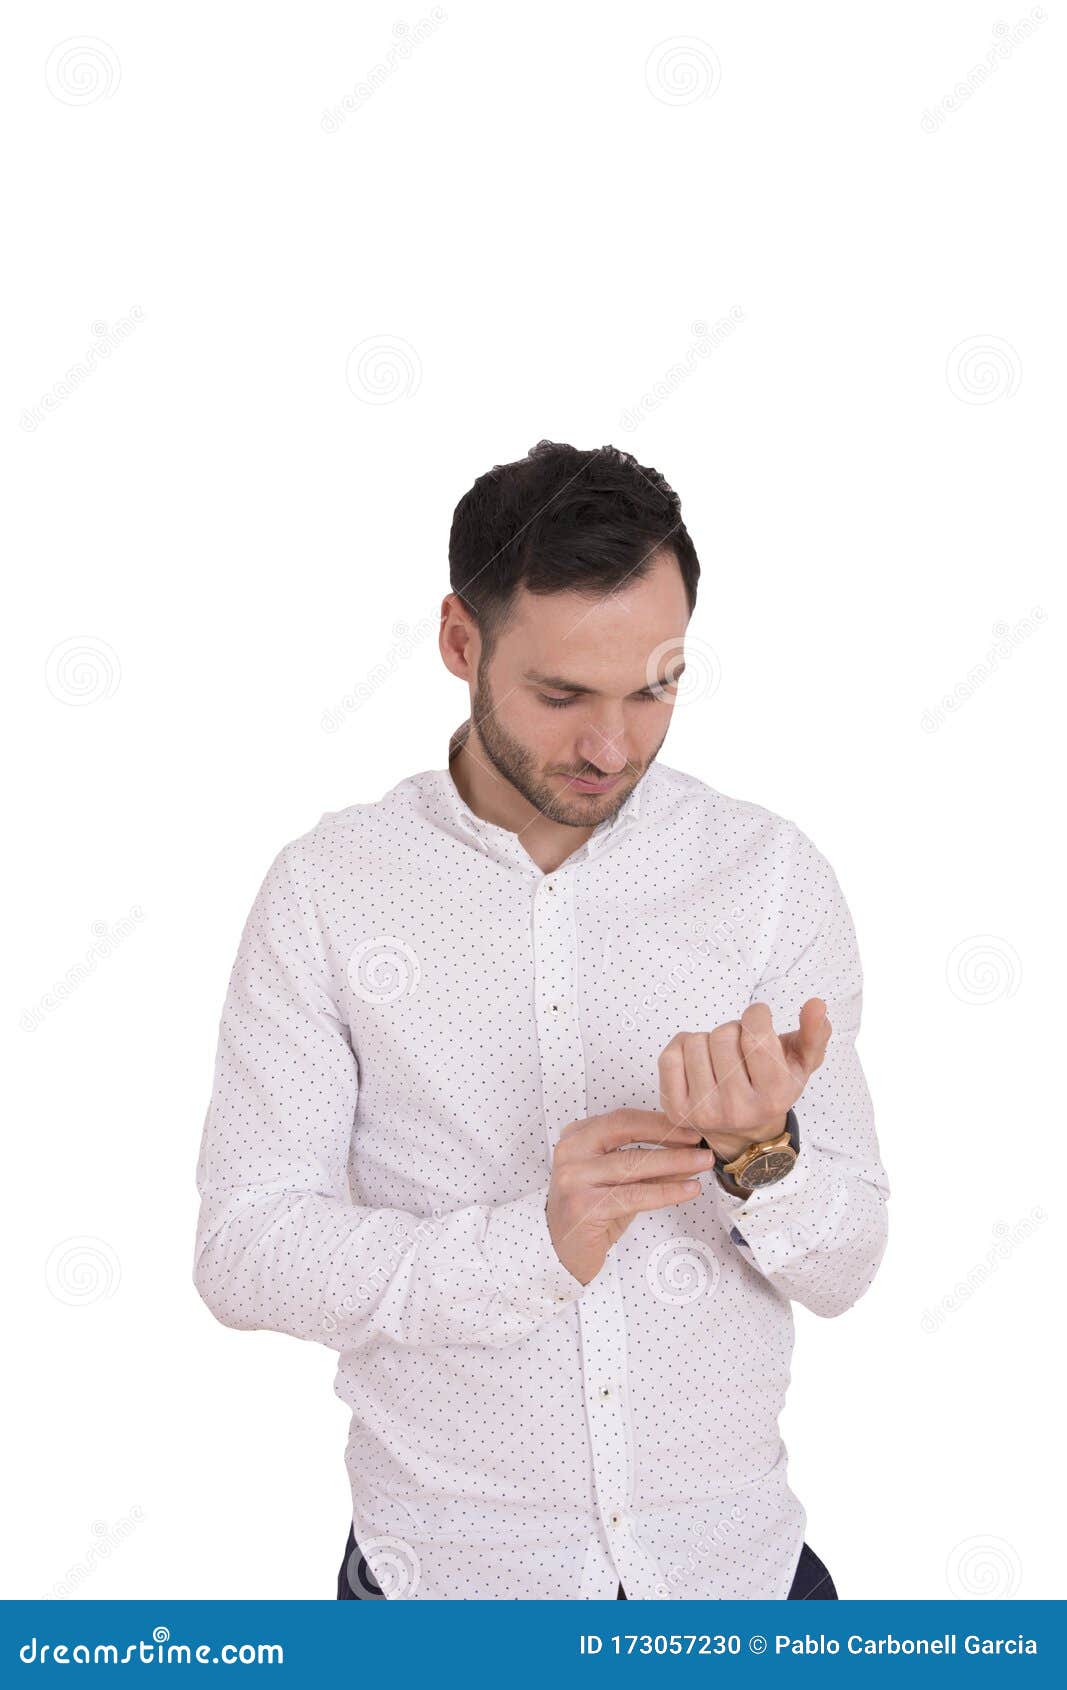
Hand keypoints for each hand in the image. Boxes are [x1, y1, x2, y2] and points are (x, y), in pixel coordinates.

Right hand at [546, 1108, 715, 1285]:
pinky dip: (666, 1191)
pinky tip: (687, 1190)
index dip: (658, 1121)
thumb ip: (649, 1166)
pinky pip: (634, 1195)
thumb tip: (688, 1151)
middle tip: (699, 1142)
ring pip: (633, 1163)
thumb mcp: (619, 1182)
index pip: (622, 1119)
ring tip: (701, 1162)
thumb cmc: (588, 1212)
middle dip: (668, 1135)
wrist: (559, 1250)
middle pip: (625, 1131)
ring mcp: (575, 1178)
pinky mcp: (584, 1206)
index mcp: (576, 1138)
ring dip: (674, 1162)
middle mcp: (571, 1152)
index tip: (688, 1127)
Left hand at [658, 999, 831, 1162]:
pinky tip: (699, 1060)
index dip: (757, 1015)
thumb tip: (817, 1004)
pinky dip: (683, 1047)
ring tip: (722, 1056)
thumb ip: (815, 1032)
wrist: (744, 1130)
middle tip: (741, 1046)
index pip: (756, 1034)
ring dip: (708, 1039)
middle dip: (733, 1029)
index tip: (759, 1019)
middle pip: (724, 1035)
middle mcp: (738, 1108)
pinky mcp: (677, 1110)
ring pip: (696, 1042)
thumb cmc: (773, 1085)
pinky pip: (669, 1056)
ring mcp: (704, 1112)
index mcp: (774, 1095)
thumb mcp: (802, 1062)